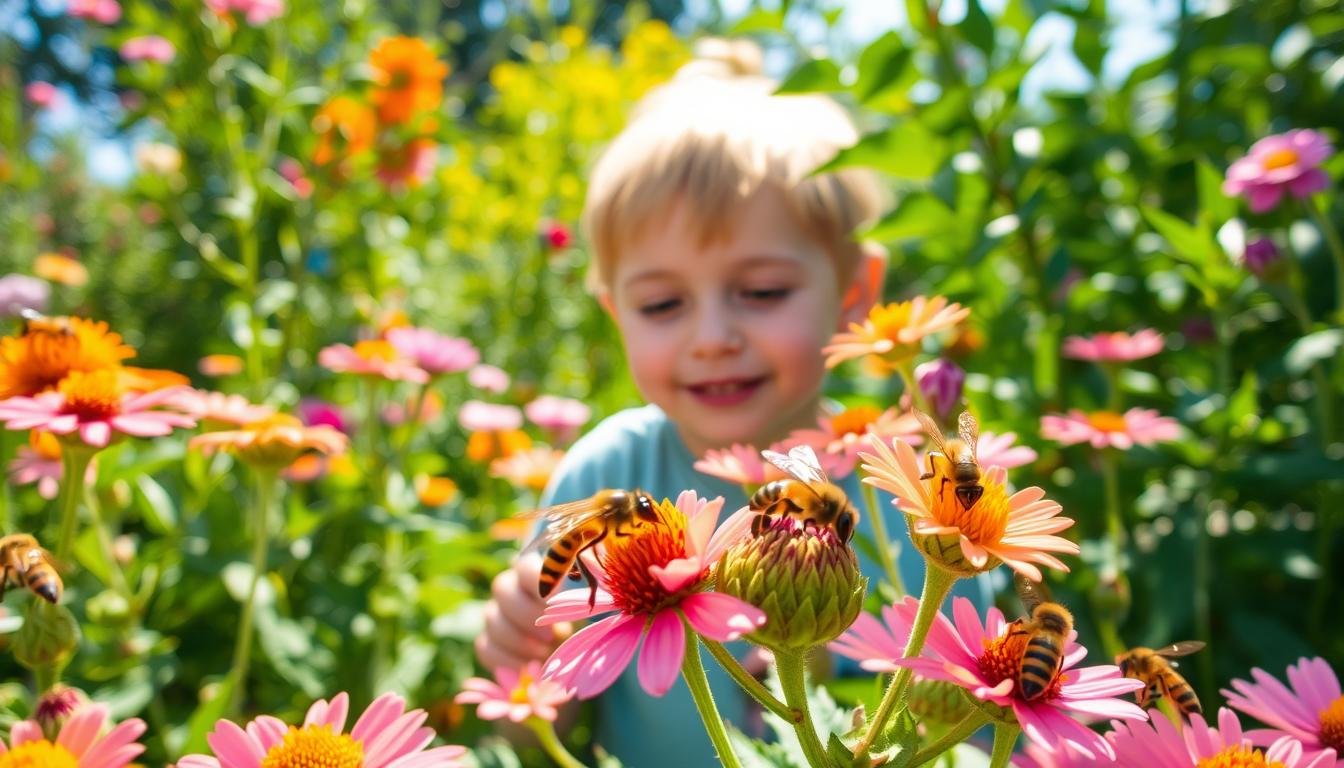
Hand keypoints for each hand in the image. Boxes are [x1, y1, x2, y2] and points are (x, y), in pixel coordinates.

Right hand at [474, 552, 571, 671]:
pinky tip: (527, 668)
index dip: (537, 581)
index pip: (525, 565)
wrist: (567, 656)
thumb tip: (584, 590)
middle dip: (527, 614)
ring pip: (492, 619)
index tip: (554, 602)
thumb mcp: (583, 609)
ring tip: (544, 654)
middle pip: (502, 588)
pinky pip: (485, 647)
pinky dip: (506, 660)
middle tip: (551, 634)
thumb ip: (580, 596)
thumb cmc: (578, 623)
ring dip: (518, 640)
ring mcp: (495, 614)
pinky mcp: (488, 641)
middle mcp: (510, 588)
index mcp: (534, 572)